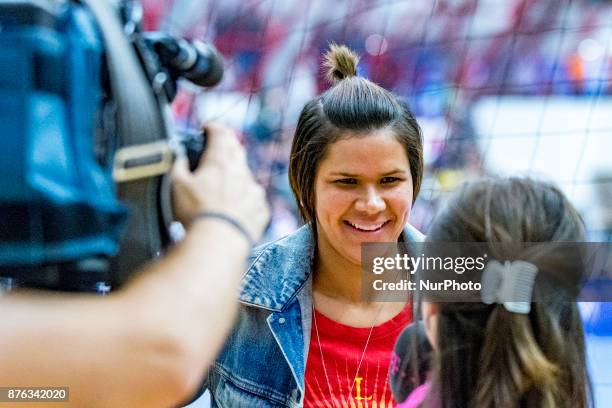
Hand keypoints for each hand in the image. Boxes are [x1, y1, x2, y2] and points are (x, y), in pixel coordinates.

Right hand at [171, 123, 269, 242]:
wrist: (220, 242)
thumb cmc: (196, 213)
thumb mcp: (177, 185)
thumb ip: (178, 166)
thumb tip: (180, 157)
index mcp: (220, 161)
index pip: (220, 134)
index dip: (213, 128)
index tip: (208, 128)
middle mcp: (241, 172)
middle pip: (237, 150)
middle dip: (227, 145)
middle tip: (218, 147)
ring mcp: (254, 190)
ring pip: (246, 176)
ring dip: (235, 176)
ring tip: (222, 187)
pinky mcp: (262, 209)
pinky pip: (253, 199)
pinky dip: (244, 199)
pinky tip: (234, 208)